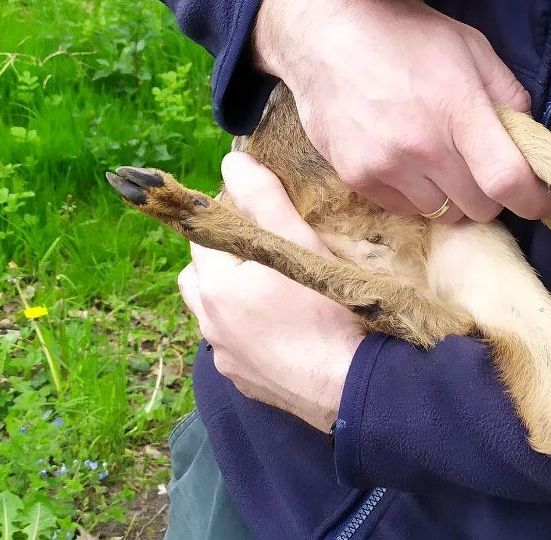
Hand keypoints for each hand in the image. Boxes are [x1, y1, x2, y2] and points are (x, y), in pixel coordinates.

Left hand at [179, 151, 365, 432]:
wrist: (349, 387)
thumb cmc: (324, 308)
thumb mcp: (297, 241)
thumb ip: (263, 197)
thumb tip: (233, 163)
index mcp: (214, 287)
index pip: (205, 236)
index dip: (232, 218)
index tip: (265, 215)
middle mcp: (211, 325)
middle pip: (201, 276)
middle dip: (226, 258)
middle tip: (270, 249)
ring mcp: (227, 359)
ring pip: (217, 314)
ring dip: (235, 297)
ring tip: (275, 288)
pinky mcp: (247, 383)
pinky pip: (237, 347)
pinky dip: (251, 331)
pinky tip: (285, 327)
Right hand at [253, 0, 550, 222]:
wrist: (325, 30)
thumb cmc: (405, 34)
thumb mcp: (471, 47)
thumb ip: (508, 96)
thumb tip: (531, 141)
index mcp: (458, 107)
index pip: (509, 180)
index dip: (537, 201)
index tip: (545, 200)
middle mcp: (422, 145)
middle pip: (480, 207)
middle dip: (491, 192)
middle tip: (482, 165)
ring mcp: (386, 165)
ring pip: (444, 213)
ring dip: (452, 195)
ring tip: (439, 157)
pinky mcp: (356, 177)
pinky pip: (405, 208)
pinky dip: (416, 194)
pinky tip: (407, 158)